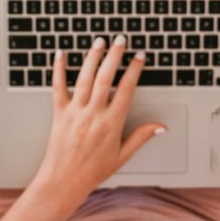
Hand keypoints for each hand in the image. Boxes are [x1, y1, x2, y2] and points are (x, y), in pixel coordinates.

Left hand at [35, 35, 166, 195]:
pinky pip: (58, 87)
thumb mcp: (123, 155)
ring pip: (84, 78)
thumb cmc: (93, 170)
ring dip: (92, 57)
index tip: (140, 57)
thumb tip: (161, 127)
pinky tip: (60, 53)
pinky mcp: (59, 113)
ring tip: (99, 41)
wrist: (64, 181)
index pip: (126, 89)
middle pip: (105, 78)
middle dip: (114, 56)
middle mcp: (93, 114)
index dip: (134, 70)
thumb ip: (141, 137)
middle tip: (121, 40)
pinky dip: (58, 69)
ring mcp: (75, 112)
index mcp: (112, 123)